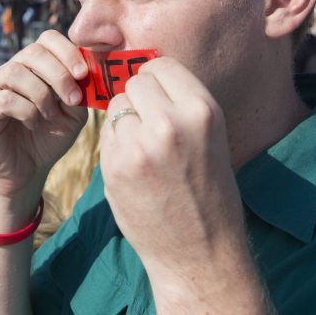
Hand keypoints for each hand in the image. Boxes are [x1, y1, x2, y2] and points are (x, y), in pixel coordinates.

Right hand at [0, 30, 88, 200]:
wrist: (27, 172)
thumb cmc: (49, 139)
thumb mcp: (73, 115)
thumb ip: (80, 92)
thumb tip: (87, 74)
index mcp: (34, 67)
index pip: (47, 39)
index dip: (67, 51)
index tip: (83, 74)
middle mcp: (11, 71)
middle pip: (32, 51)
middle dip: (58, 74)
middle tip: (72, 99)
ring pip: (15, 71)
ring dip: (41, 93)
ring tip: (50, 115)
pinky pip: (4, 98)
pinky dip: (26, 110)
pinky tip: (33, 124)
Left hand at [100, 57, 259, 308]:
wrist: (200, 251)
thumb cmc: (208, 190)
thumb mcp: (210, 136)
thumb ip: (178, 103)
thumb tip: (141, 72)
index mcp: (201, 110)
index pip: (161, 65)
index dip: (156, 80)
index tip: (158, 97)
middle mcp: (170, 123)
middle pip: (135, 83)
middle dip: (138, 100)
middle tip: (150, 127)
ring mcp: (139, 146)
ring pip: (116, 108)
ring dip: (124, 124)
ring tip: (146, 153)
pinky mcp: (114, 167)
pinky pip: (106, 135)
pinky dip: (115, 146)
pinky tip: (134, 169)